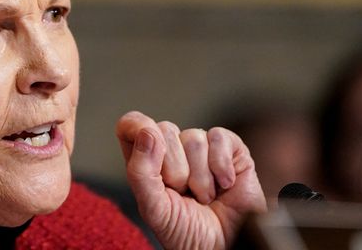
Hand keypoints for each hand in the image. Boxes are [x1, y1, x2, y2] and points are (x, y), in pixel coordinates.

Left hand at [116, 111, 265, 249]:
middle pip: (165, 129)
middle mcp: (172, 148)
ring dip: (200, 177)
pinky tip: (224, 185)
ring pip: (193, 137)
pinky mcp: (230, 148)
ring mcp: (201, 147)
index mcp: (146, 159)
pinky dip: (221, 166)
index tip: (150, 149)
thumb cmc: (184, 231)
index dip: (137, 127)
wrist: (223, 247)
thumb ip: (141, 172)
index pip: (131, 124)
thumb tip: (148, 133)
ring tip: (204, 197)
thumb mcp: (153, 208)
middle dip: (175, 170)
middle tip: (183, 193)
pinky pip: (219, 138)